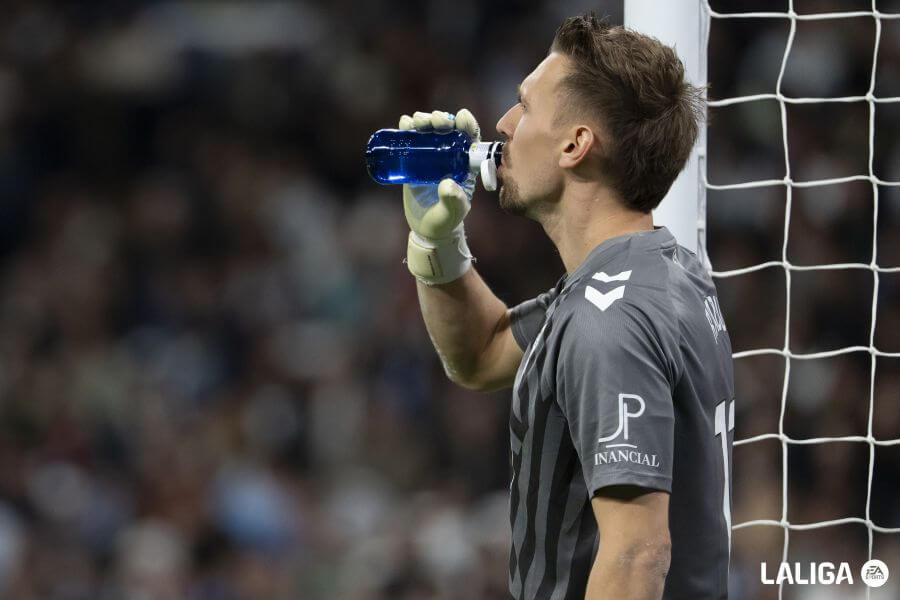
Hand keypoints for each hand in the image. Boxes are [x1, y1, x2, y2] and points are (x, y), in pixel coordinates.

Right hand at [398, 109, 481, 284]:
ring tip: (417, 121)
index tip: (461, 117)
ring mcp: (432, 158)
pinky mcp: (415, 162)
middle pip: (448, 130)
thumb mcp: (453, 212)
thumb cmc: (446, 221)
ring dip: (424, 120)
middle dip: (442, 119)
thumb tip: (447, 184)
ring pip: (429, 132)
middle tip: (434, 121)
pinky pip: (412, 141)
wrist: (427, 229)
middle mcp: (450, 157)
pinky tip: (404, 123)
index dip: (467, 124)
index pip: (470, 139)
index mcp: (465, 165)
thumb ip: (452, 200)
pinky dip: (407, 128)